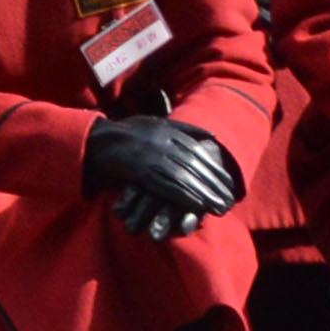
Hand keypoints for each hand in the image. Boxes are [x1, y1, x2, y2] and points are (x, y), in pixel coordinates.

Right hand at [81, 113, 243, 241]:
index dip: (216, 169)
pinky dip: (185, 197)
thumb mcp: (157, 123)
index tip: (230, 182)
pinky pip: (167, 187)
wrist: (99, 140)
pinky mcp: (142, 172)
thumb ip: (184, 129)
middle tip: (230, 199)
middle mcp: (163, 143)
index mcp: (168, 131)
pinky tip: (198, 207)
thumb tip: (212, 137)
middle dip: (214, 185)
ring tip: (219, 207)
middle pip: (195, 166)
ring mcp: (152, 157)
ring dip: (204, 194)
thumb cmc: (129, 133)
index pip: (198, 152)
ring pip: (185, 178)